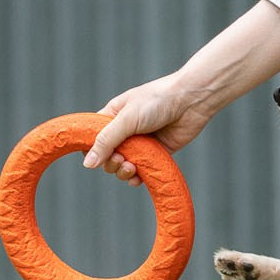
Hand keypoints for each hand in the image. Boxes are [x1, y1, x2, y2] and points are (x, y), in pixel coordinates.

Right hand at [81, 74, 217, 184]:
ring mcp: (141, 143)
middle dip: (110, 163)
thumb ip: (106, 141)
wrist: (191, 101)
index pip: (92, 139)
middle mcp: (125, 131)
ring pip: (124, 166)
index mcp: (112, 117)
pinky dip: (138, 177)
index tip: (97, 157)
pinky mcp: (157, 153)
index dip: (91, 151)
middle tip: (121, 160)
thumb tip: (88, 164)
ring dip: (123, 172)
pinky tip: (138, 178)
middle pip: (107, 156)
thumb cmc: (157, 101)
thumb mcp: (126, 119)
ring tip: (131, 167)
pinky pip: (142, 171)